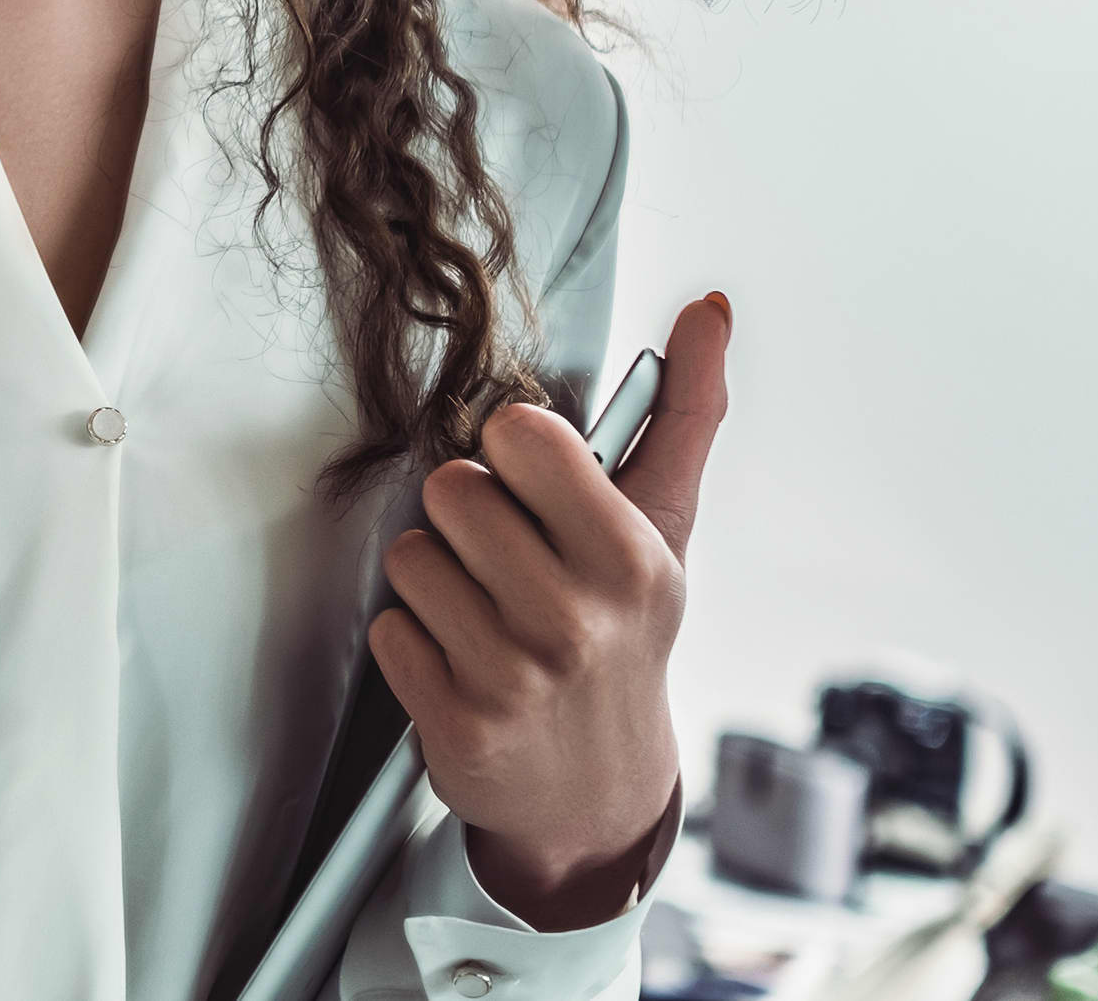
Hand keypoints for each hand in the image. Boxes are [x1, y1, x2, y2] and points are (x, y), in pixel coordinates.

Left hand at [371, 292, 732, 927]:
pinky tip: (460, 664)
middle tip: (507, 561)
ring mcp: (514, 676)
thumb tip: (710, 307)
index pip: (520, 435)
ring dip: (436, 580)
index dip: (511, 452)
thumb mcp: (664, 529)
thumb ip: (684, 413)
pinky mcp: (457, 723)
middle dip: (467, 518)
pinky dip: (412, 643)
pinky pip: (387, 629)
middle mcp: (576, 618)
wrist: (600, 790)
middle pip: (450, 490)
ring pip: (410, 556)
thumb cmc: (624, 634)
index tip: (534, 488)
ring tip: (486, 615)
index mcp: (630, 556)